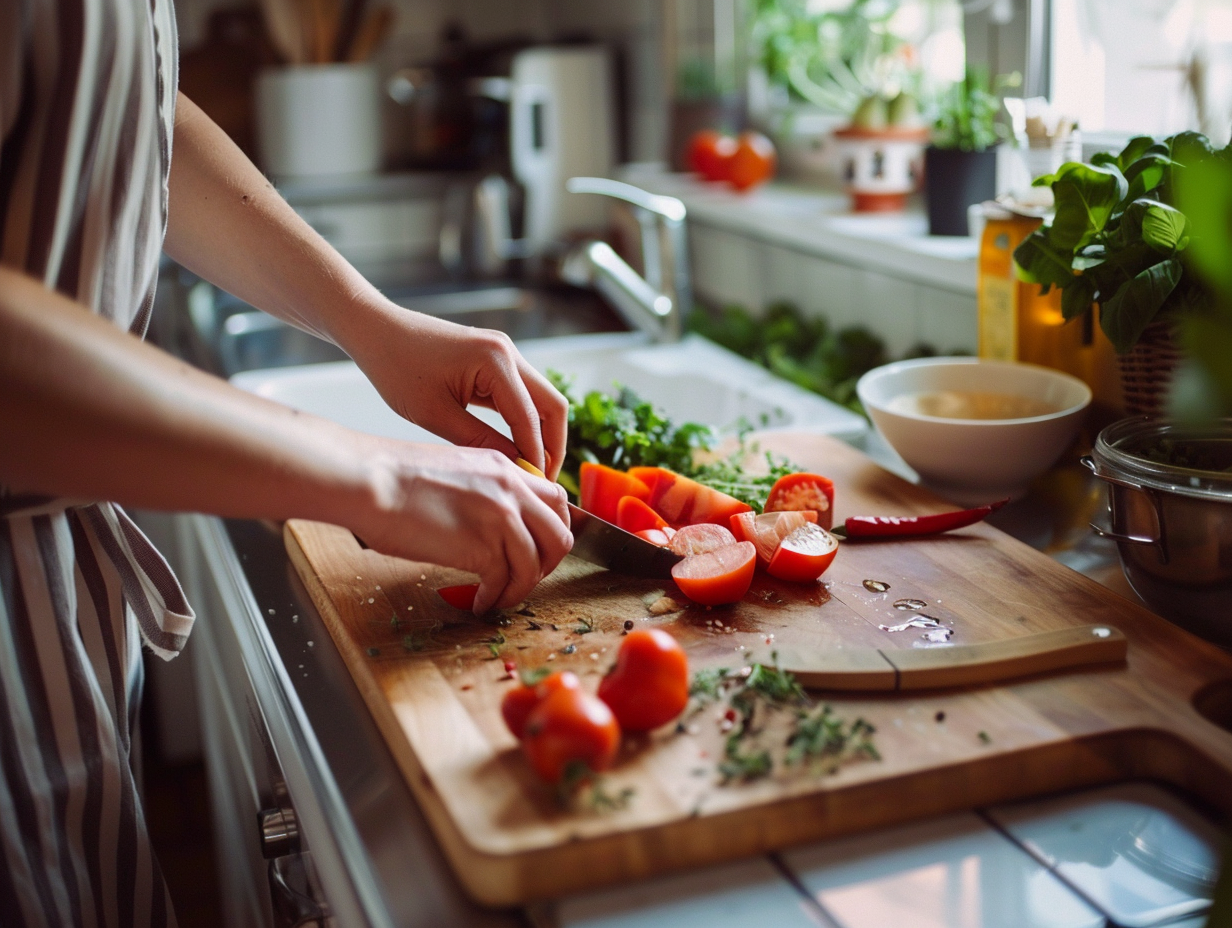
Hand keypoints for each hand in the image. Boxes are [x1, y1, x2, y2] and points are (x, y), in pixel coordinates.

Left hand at [344, 307, 567, 479]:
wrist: (377, 331)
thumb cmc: (397, 368)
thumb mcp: (435, 414)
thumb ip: (478, 439)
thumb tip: (514, 467)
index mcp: (495, 361)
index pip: (530, 418)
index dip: (536, 456)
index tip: (533, 486)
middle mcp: (508, 353)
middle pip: (553, 405)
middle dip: (553, 445)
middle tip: (542, 481)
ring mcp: (505, 354)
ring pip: (541, 400)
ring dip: (541, 434)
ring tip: (531, 469)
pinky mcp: (495, 361)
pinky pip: (522, 395)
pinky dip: (524, 422)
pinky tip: (515, 448)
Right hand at [348, 440, 571, 612]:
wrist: (368, 480)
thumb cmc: (394, 476)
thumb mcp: (456, 468)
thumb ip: (484, 490)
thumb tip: (490, 522)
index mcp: (505, 467)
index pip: (555, 499)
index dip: (551, 528)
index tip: (536, 547)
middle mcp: (512, 489)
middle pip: (560, 534)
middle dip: (547, 563)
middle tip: (525, 577)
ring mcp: (501, 518)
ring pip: (536, 564)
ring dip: (520, 588)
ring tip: (498, 596)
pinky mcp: (482, 548)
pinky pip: (504, 583)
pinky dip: (494, 598)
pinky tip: (478, 602)